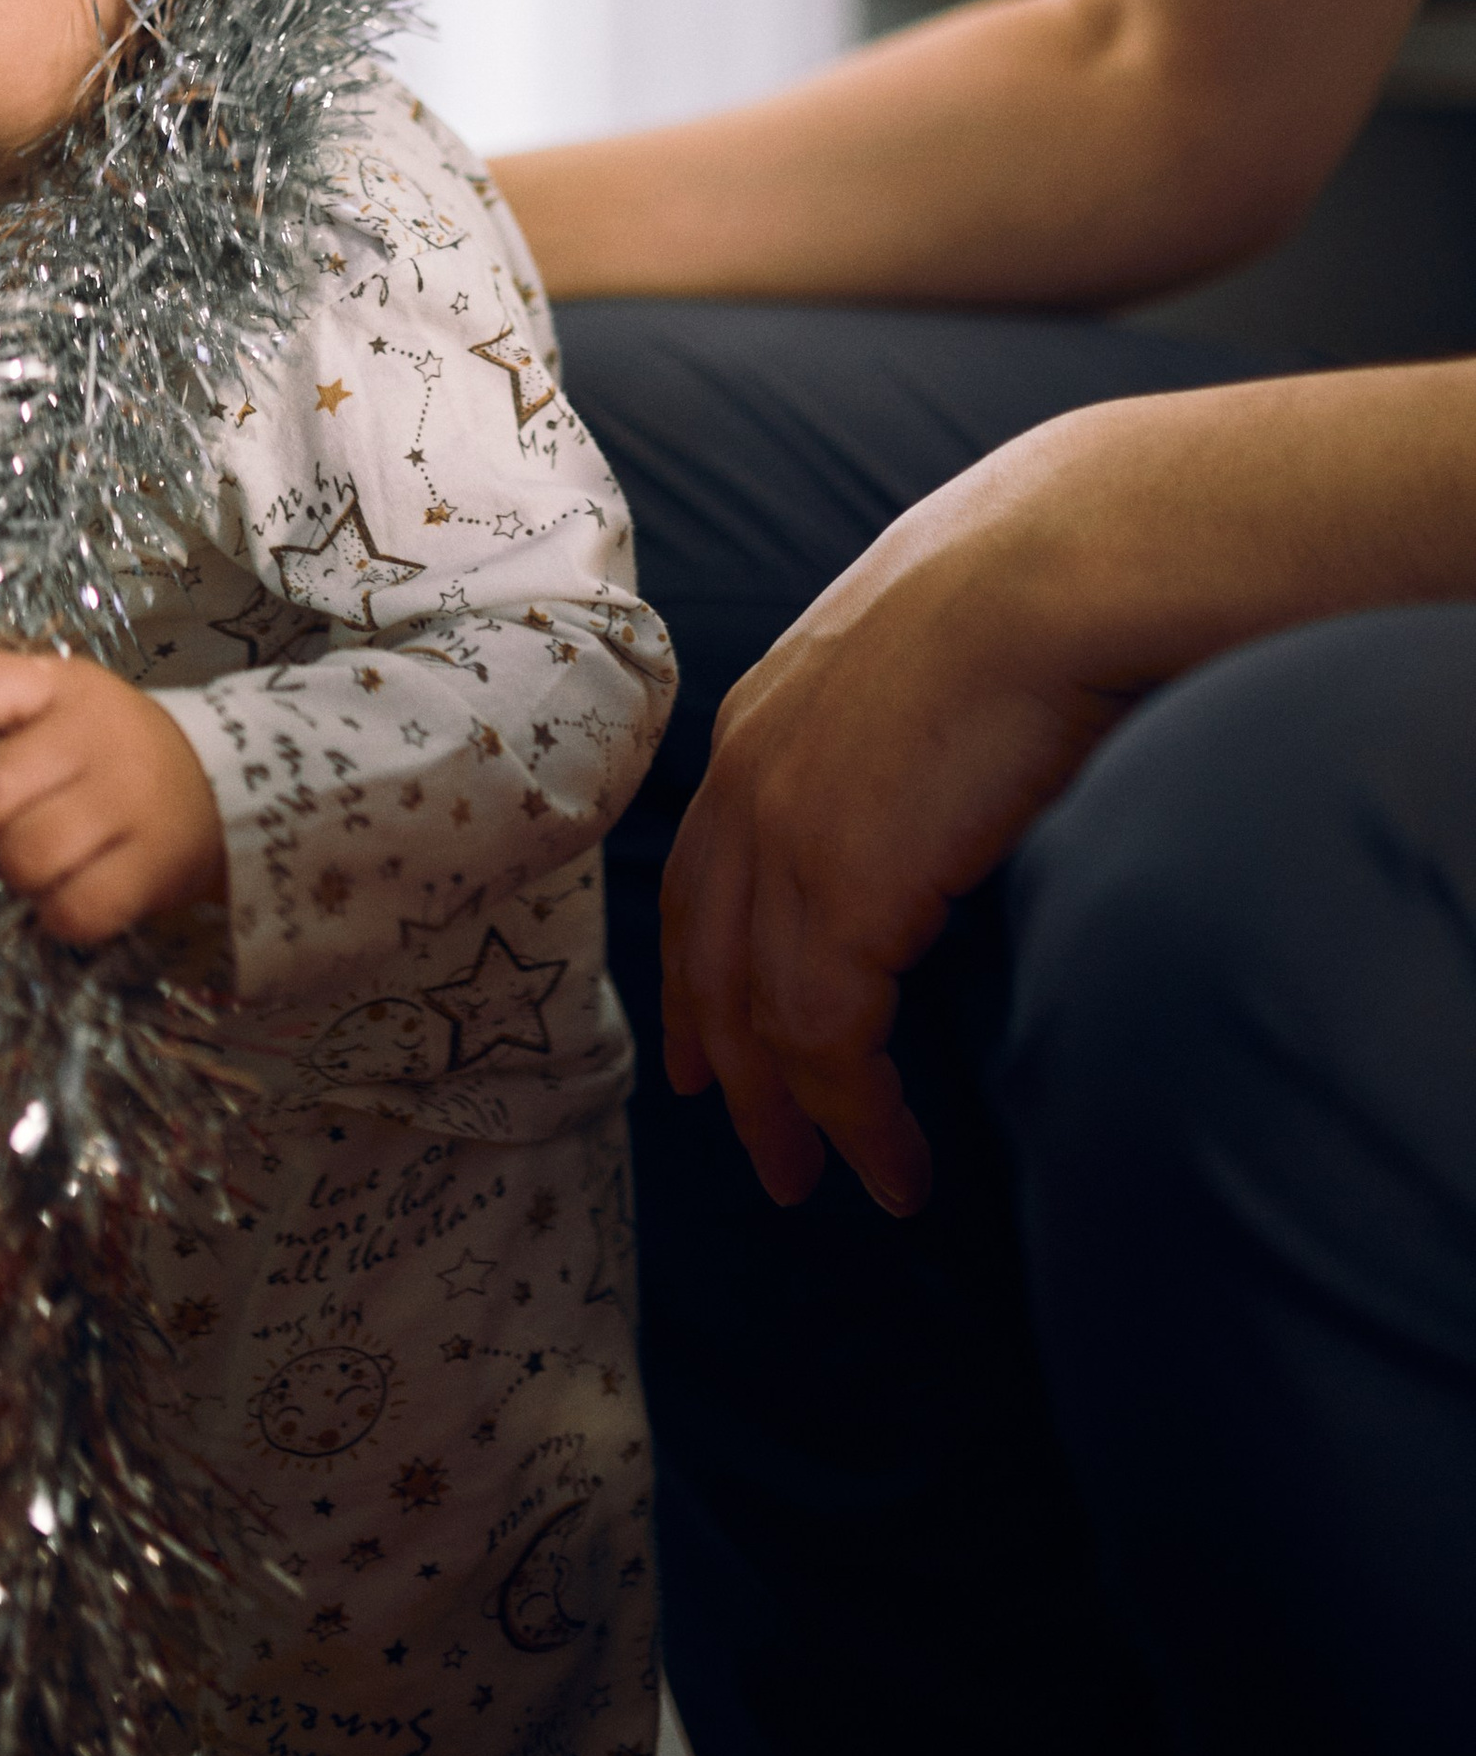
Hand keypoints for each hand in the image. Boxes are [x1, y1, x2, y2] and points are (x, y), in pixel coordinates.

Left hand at [0, 650, 227, 945]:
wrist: (219, 782)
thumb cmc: (108, 745)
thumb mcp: (52, 699)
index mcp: (61, 685)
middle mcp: (95, 737)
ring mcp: (129, 803)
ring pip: (26, 858)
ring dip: (15, 873)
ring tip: (36, 861)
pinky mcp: (154, 868)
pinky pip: (76, 910)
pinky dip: (58, 914)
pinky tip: (68, 894)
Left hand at [660, 431, 1126, 1217]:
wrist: (1056, 569)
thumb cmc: (1032, 592)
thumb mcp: (926, 658)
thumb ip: (901, 729)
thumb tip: (950, 777)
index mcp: (764, 721)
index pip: (703, 874)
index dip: (699, 969)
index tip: (701, 1049)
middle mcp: (748, 782)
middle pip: (710, 958)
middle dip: (726, 1065)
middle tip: (758, 1152)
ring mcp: (783, 837)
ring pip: (762, 1019)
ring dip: (796, 1118)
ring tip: (832, 1187)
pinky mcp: (840, 893)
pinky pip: (829, 1045)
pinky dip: (859, 1119)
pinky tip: (896, 1165)